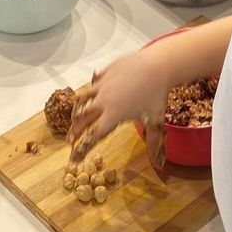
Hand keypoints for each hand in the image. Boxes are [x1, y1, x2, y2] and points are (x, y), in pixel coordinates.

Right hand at [69, 52, 169, 180]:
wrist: (158, 65)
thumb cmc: (157, 95)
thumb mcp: (155, 122)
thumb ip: (153, 143)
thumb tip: (160, 165)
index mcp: (113, 115)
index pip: (93, 136)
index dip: (81, 149)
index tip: (73, 159)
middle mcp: (104, 100)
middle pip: (83, 118)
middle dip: (75, 131)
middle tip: (70, 140)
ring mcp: (104, 83)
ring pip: (84, 98)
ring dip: (78, 111)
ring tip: (76, 118)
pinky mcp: (107, 70)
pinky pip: (95, 81)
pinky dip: (91, 90)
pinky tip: (91, 92)